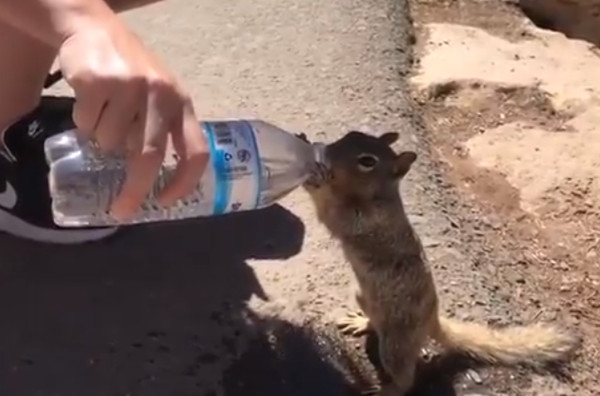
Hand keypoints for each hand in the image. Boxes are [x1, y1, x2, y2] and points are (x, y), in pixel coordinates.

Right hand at [57, 18, 208, 220]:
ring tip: (104, 116)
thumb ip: (163, 130)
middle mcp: (161, 95)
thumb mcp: (160, 97)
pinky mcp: (99, 81)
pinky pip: (86, 124)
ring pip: (111, 142)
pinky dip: (84, 123)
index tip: (166, 201)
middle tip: (122, 209)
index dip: (185, 182)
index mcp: (182, 104)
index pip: (195, 151)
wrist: (96, 29)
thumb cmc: (134, 72)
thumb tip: (153, 181)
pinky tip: (90, 102)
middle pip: (150, 156)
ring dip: (103, 141)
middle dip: (135, 189)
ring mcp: (130, 87)